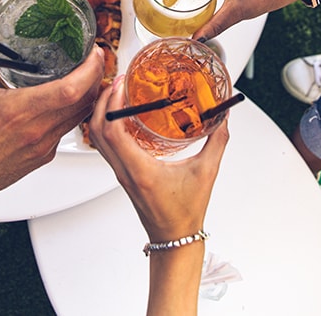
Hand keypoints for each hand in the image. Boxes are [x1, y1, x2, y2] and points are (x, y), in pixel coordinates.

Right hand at [0, 41, 104, 203]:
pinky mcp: (43, 156)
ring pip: (80, 117)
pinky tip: (62, 103)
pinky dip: (72, 113)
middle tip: (94, 59)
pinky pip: (66, 130)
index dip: (91, 69)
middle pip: (85, 100)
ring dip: (88, 95)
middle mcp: (38, 129)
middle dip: (96, 76)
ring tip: (84, 77)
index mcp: (21, 110)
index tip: (94, 53)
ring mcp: (44, 145)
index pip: (72, 88)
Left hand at [87, 76, 228, 240]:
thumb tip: (222, 117)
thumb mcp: (206, 171)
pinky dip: (109, 126)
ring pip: (98, 139)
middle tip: (118, 83)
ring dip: (103, 113)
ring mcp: (121, 173)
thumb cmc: (185, 212)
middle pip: (98, 131)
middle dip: (103, 102)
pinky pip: (107, 146)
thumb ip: (216, 140)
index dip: (112, 104)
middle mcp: (125, 171)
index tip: (122, 85)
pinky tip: (125, 116)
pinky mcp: (123, 174)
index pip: (113, 131)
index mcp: (140, 169)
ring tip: (118, 94)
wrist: (174, 237)